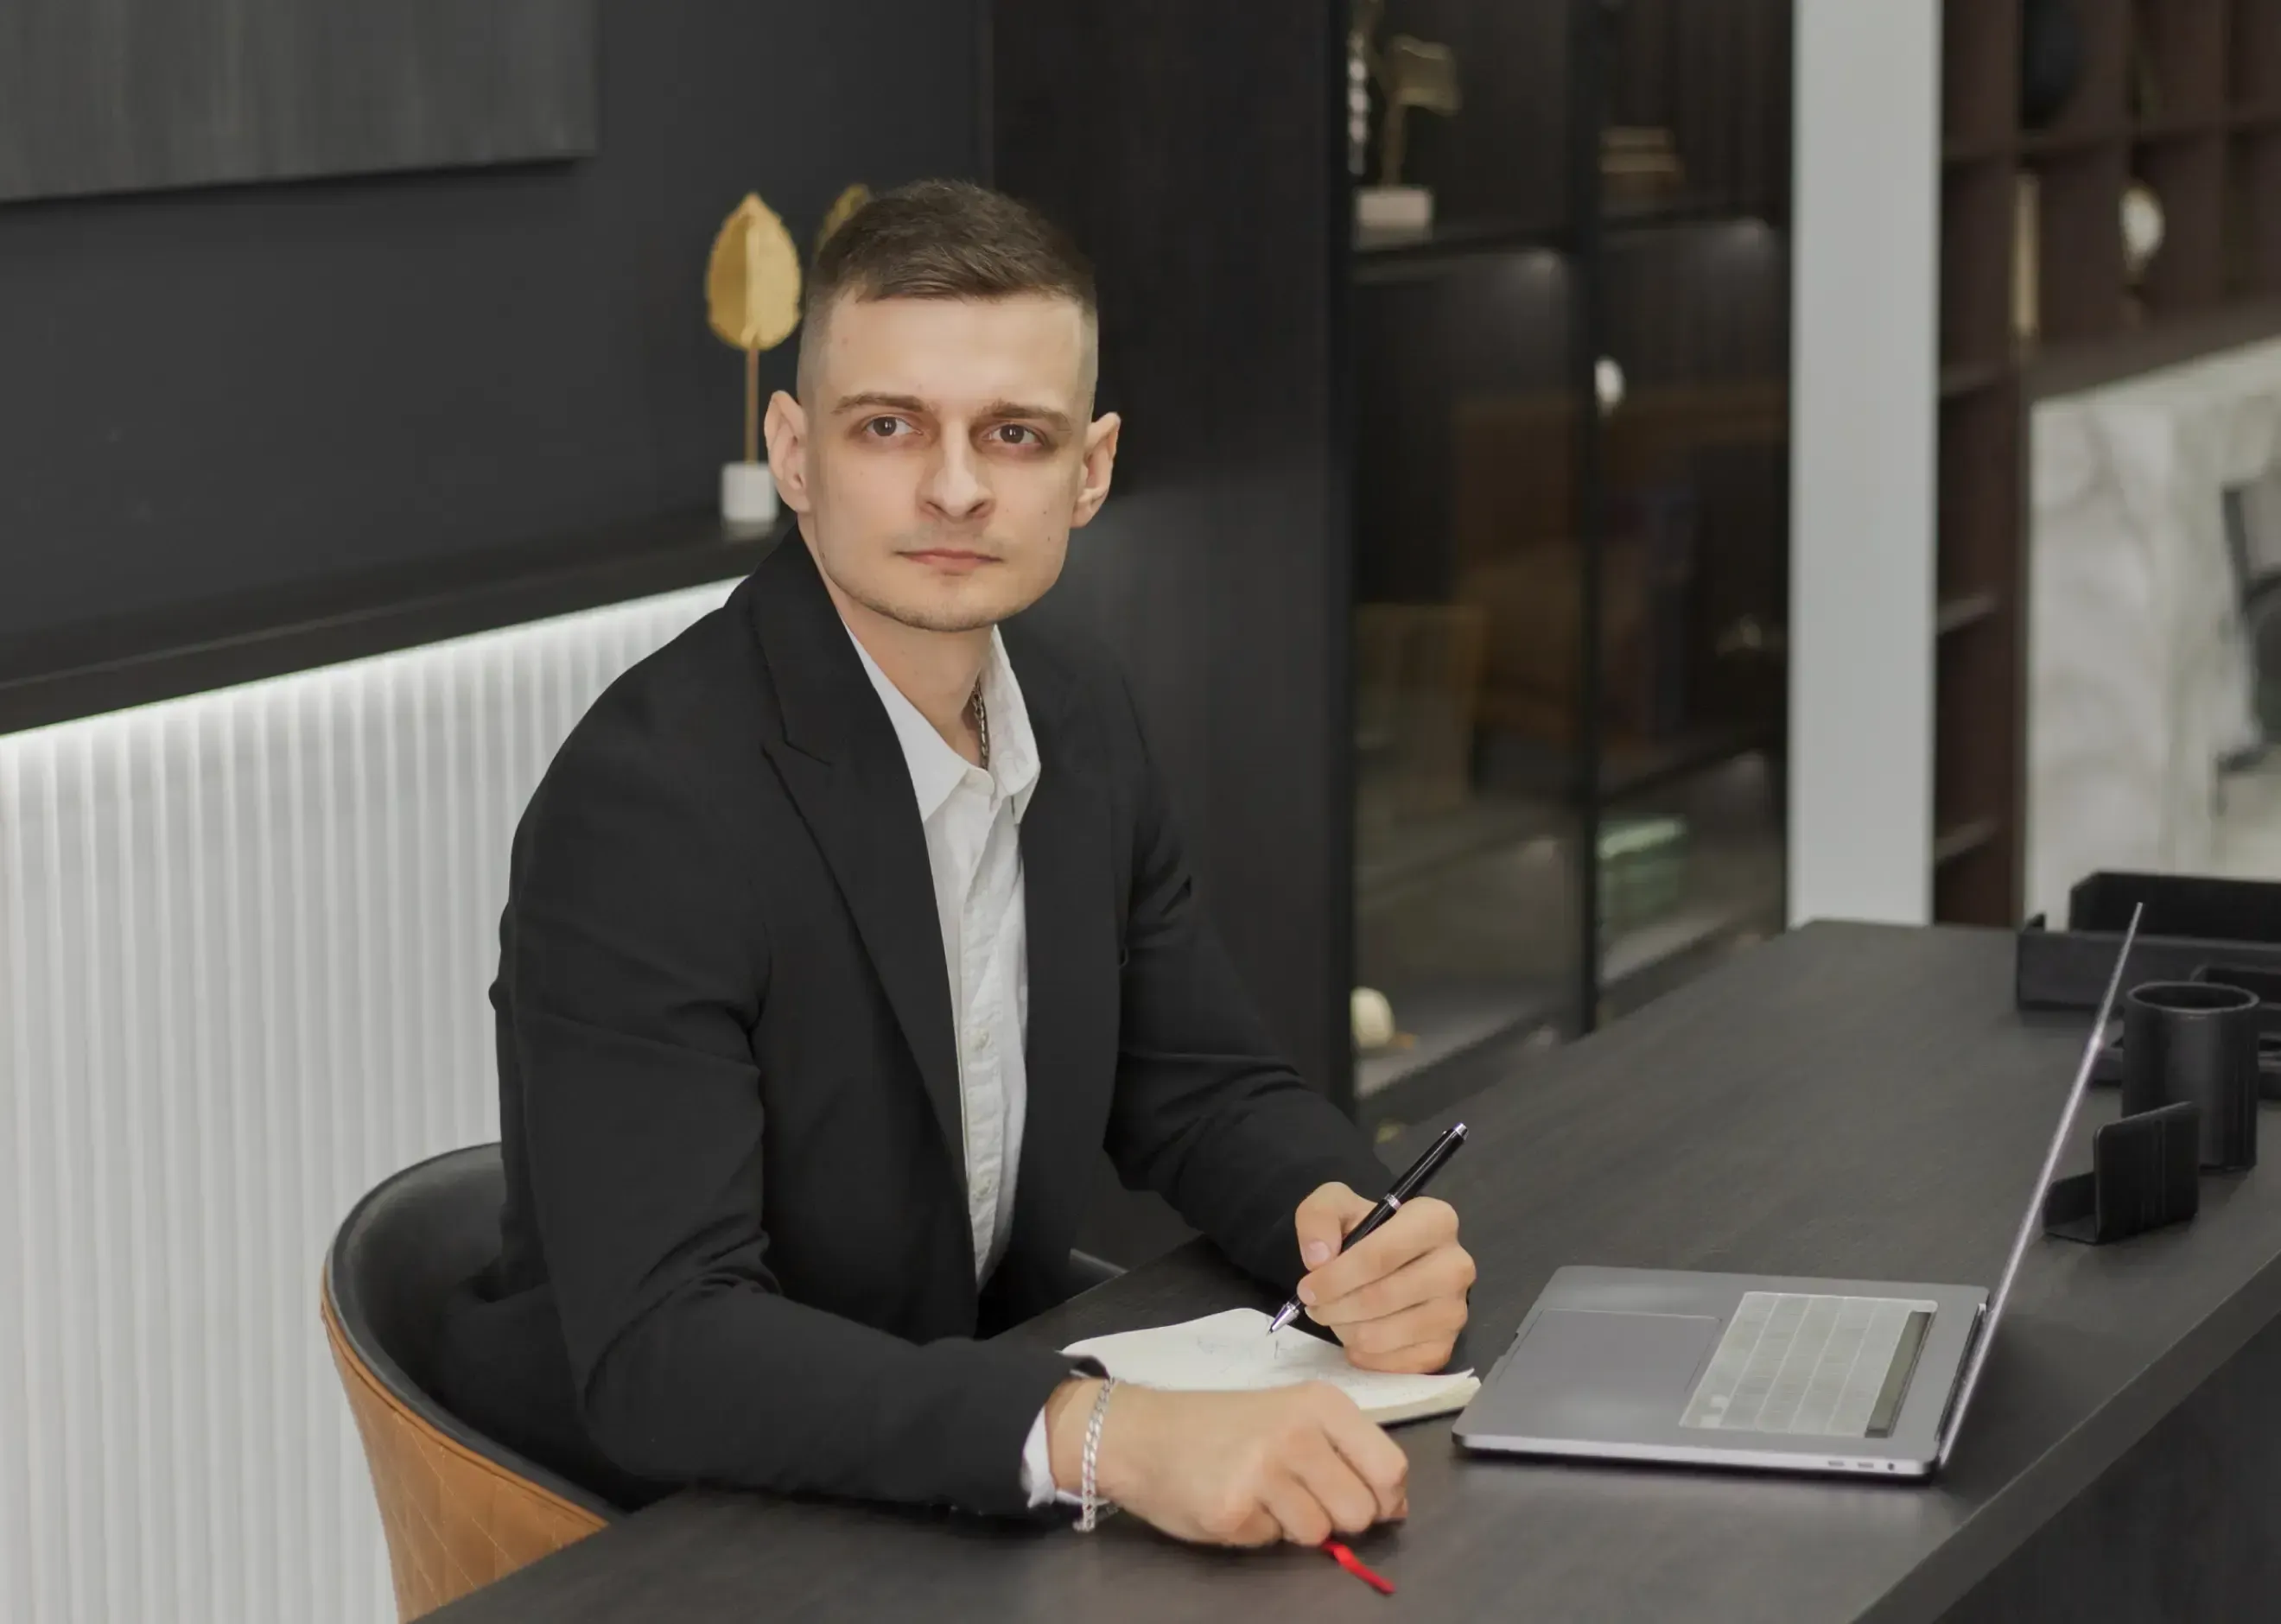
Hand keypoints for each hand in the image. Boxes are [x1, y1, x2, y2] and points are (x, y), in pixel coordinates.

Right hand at [1045, 1376, 1407, 1545]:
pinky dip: (1255, 1531)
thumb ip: (1347, 1453)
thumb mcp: (1293, 1417)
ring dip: (1293, 1526)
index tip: (1360, 1497)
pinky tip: (1231, 1501)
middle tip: (1298, 1495)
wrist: (1142, 1433)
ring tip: (1259, 1493)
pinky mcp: (1233, 1510)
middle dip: (1337, 1518)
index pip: (1390, 1468)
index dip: (1383, 1498)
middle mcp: (1297, 1433)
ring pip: (1318, 1534)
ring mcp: (1264, 1472)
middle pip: (1360, 1511)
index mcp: (1321, 1404)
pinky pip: (1272, 1543)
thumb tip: (1396, 1507)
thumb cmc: (1225, 1425)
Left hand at [1293, 1182, 1473, 1373]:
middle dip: (1338, 1307)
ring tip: (1335, 1318)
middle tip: (1315, 1307)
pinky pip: (1401, 1362)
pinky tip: (1356, 1339)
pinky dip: (1369, 1356)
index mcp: (1435, 1220)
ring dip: (1349, 1331)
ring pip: (1390, 1333)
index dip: (1337, 1277)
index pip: (1380, 1256)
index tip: (1308, 1288)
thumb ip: (1319, 1217)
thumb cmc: (1365, 1231)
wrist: (1387, 1262)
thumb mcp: (1335, 1205)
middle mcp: (1456, 1265)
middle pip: (1384, 1297)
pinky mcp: (1447, 1345)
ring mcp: (1456, 1309)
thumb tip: (1319, 1257)